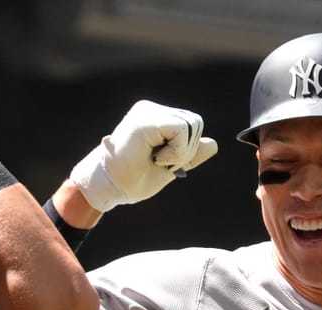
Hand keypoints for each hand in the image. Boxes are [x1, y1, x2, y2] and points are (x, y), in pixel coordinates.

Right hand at [69, 100, 217, 212]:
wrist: (107, 188)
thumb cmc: (131, 180)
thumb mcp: (169, 166)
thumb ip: (189, 154)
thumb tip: (213, 144)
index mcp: (155, 118)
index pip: (191, 125)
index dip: (186, 149)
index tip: (161, 162)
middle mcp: (151, 110)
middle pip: (195, 123)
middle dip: (186, 150)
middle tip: (159, 162)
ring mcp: (147, 112)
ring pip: (192, 125)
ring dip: (180, 152)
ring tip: (155, 160)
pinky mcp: (146, 121)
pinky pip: (182, 130)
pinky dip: (177, 151)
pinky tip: (156, 158)